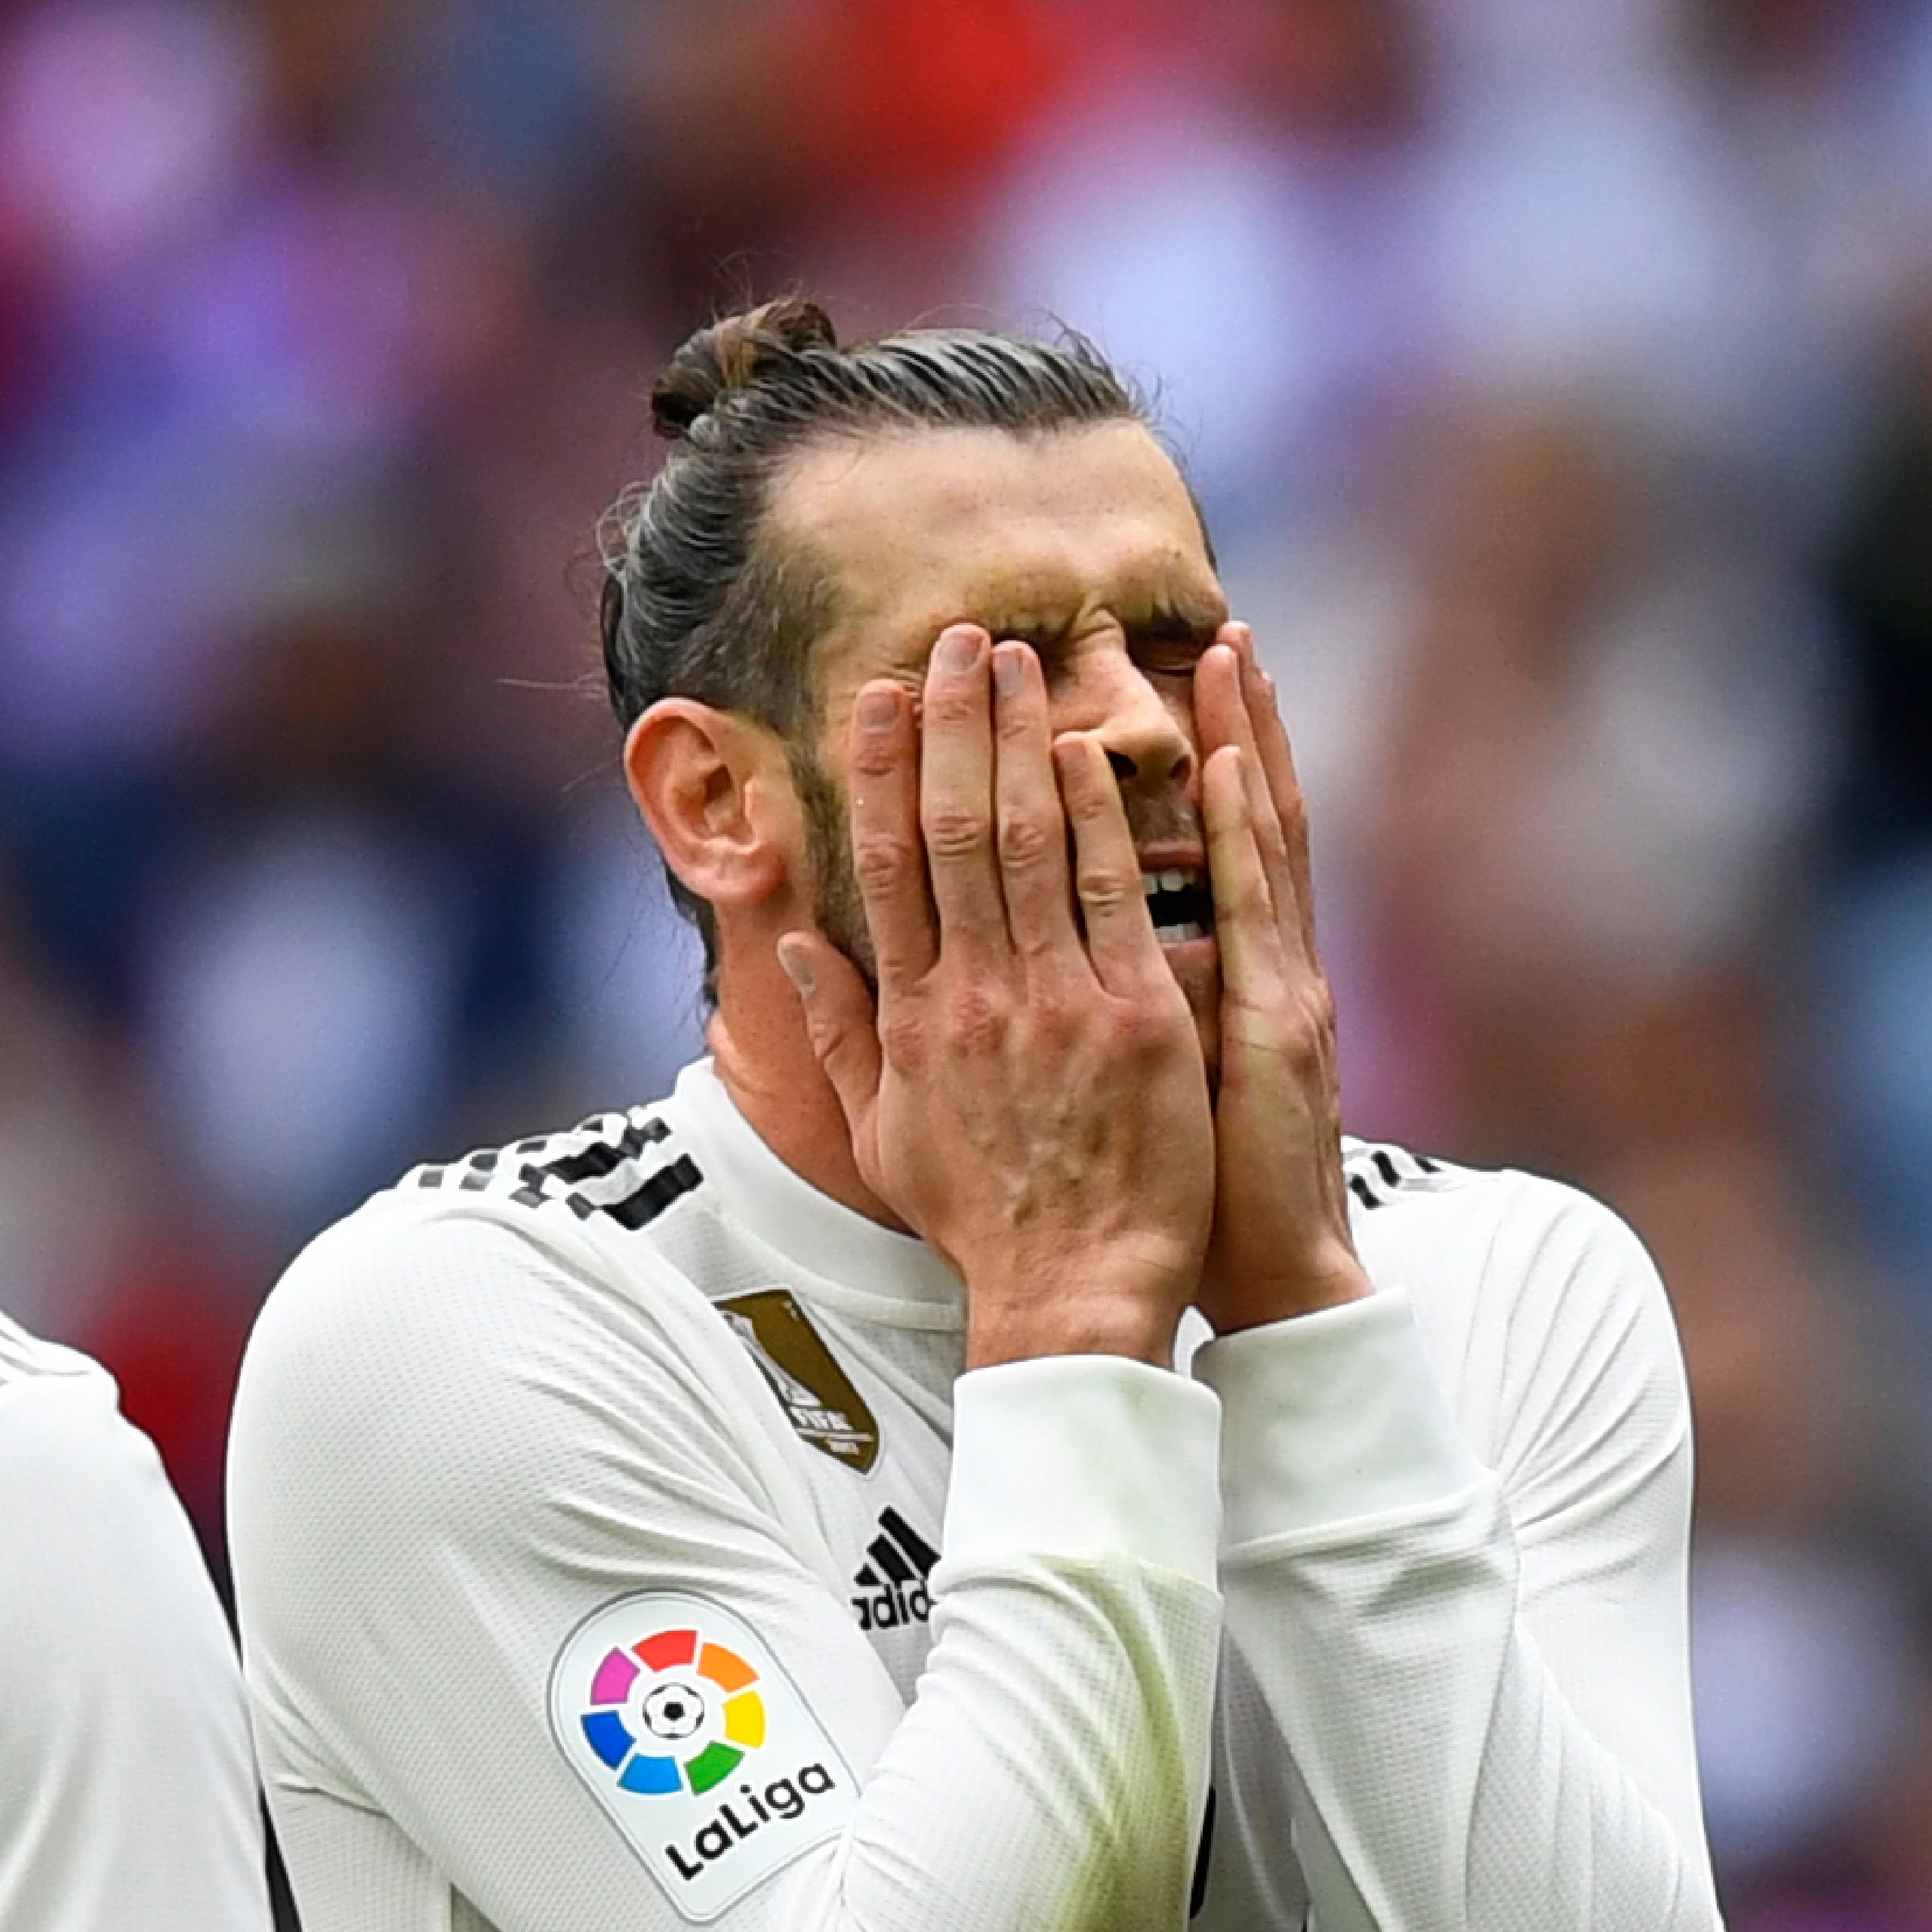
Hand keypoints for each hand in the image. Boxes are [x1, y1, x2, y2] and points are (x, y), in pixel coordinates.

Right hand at [780, 626, 1213, 1367]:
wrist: (1070, 1292)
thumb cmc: (981, 1221)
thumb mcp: (884, 1132)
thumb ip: (841, 1033)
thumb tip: (799, 949)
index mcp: (913, 1018)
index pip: (883, 869)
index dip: (876, 774)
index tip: (879, 699)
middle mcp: (972, 996)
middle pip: (948, 832)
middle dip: (951, 725)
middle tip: (958, 639)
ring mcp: (1052, 1002)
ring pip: (1026, 844)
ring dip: (1020, 741)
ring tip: (1020, 660)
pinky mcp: (1132, 1019)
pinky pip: (1113, 898)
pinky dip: (1099, 820)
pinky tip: (1088, 750)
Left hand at [1192, 626, 1368, 1332]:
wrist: (1267, 1274)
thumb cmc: (1193, 1192)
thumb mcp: (1151, 1081)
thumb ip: (1125, 1005)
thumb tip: (1077, 947)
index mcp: (1231, 975)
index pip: (1215, 846)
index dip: (1200, 763)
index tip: (1176, 685)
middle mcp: (1266, 963)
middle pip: (1251, 817)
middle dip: (1237, 722)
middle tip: (1217, 627)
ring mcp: (1281, 985)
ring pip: (1265, 839)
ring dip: (1250, 741)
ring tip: (1231, 651)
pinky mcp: (1278, 1022)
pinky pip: (1257, 912)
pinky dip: (1247, 832)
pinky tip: (1235, 764)